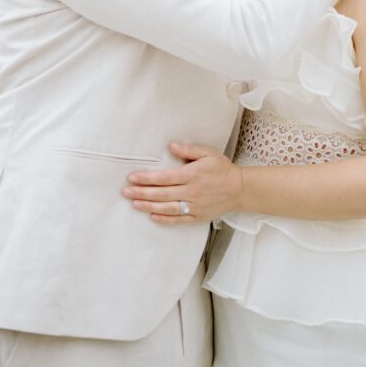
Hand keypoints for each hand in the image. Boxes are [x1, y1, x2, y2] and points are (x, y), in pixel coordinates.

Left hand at [122, 143, 242, 223]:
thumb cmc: (222, 169)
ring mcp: (195, 206)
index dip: (147, 178)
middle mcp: (192, 192)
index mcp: (193, 175)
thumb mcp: (208, 153)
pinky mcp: (198, 217)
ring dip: (149, 206)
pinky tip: (152, 216)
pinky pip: (178, 220)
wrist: (239, 189)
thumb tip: (171, 146)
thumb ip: (189, 150)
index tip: (132, 177)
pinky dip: (165, 219)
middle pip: (162, 194)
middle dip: (142, 192)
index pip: (165, 178)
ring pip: (168, 208)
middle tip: (125, 192)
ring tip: (134, 204)